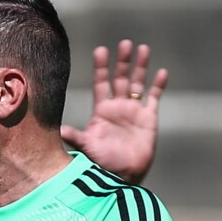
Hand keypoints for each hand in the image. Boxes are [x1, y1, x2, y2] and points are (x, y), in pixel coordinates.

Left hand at [61, 39, 166, 184]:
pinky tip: (161, 72)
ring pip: (137, 83)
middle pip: (120, 78)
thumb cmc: (103, 163)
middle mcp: (117, 107)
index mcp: (101, 111)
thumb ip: (76, 137)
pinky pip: (154, 98)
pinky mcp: (149, 119)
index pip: (101, 83)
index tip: (101, 50)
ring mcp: (133, 111)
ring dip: (140, 67)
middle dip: (122, 61)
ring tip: (143, 49)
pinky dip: (158, 85)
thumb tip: (60, 130)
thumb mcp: (88, 148)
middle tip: (125, 43)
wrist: (123, 177)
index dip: (101, 67)